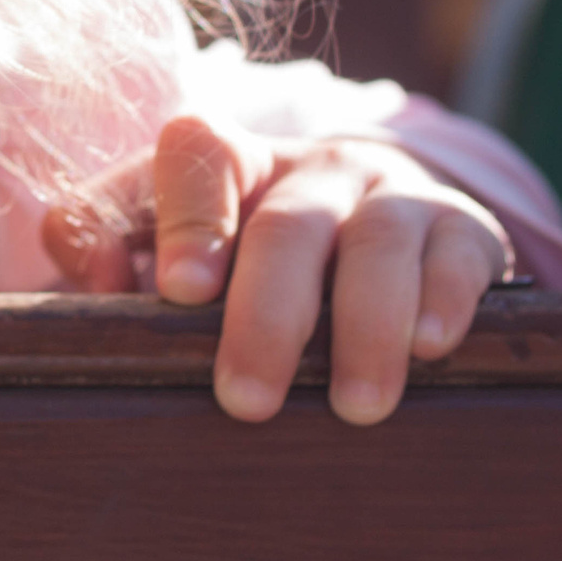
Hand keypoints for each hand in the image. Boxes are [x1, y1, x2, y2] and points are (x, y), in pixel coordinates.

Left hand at [40, 115, 513, 425]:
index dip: (190, 220)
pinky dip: (444, 302)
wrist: (383, 222)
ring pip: (378, 244)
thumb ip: (106, 237)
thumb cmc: (246, 248)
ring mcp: (392, 191)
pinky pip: (458, 257)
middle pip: (287, 227)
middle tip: (245, 400)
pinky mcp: (464, 228)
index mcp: (231, 158)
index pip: (200, 155)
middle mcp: (312, 166)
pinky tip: (428, 350)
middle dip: (266, 318)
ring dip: (364, 329)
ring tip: (354, 405)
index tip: (180, 291)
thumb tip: (97, 278)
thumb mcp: (170, 229)